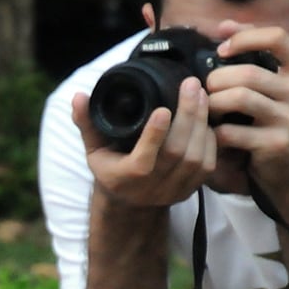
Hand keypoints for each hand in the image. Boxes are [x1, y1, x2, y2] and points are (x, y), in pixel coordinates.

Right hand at [74, 79, 216, 210]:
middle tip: (191, 85)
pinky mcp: (190, 190)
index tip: (163, 108)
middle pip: (176, 153)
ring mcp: (172, 191)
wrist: (129, 203)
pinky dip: (210, 138)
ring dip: (201, 123)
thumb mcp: (93, 148)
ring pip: (195, 157)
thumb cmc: (111, 168)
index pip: (142, 161)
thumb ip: (87, 122)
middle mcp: (149, 190)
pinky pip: (207, 164)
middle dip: (187, 116)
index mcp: (123, 179)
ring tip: (200, 95)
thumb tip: (78, 96)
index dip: (154, 136)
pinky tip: (207, 117)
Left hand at [204, 21, 288, 227]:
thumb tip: (223, 25)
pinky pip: (231, 131)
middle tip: (207, 92)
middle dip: (216, 80)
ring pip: (238, 97)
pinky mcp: (277, 144)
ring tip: (209, 112)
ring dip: (213, 104)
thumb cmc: (278, 126)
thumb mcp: (278, 89)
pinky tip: (214, 135)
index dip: (243, 36)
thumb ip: (256, 58)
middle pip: (247, 71)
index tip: (221, 48)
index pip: (277, 36)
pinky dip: (215, 132)